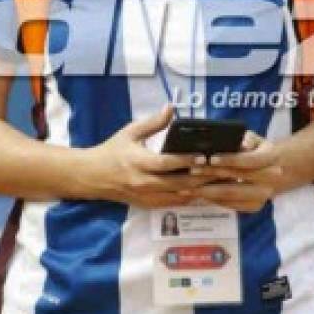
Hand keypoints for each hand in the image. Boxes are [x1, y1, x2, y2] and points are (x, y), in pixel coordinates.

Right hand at [87, 105, 217, 207]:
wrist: (92, 177)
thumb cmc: (112, 151)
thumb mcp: (130, 132)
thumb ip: (153, 122)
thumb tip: (171, 107)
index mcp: (138, 162)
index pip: (166, 163)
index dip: (186, 161)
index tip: (204, 155)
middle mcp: (143, 183)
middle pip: (178, 184)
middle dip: (200, 177)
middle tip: (221, 169)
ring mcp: (146, 197)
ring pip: (179, 197)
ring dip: (198, 189)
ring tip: (218, 180)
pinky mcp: (148, 205)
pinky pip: (173, 203)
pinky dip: (189, 197)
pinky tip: (203, 189)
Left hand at [185, 131, 282, 212]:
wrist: (273, 170)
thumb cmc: (255, 149)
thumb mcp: (253, 138)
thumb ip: (245, 138)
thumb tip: (240, 143)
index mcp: (270, 158)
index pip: (249, 161)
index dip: (229, 160)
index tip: (210, 158)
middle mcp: (270, 179)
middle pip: (237, 181)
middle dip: (213, 176)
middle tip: (192, 172)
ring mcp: (263, 195)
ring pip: (232, 195)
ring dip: (208, 191)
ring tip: (188, 186)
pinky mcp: (255, 206)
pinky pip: (231, 205)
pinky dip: (214, 199)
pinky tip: (199, 193)